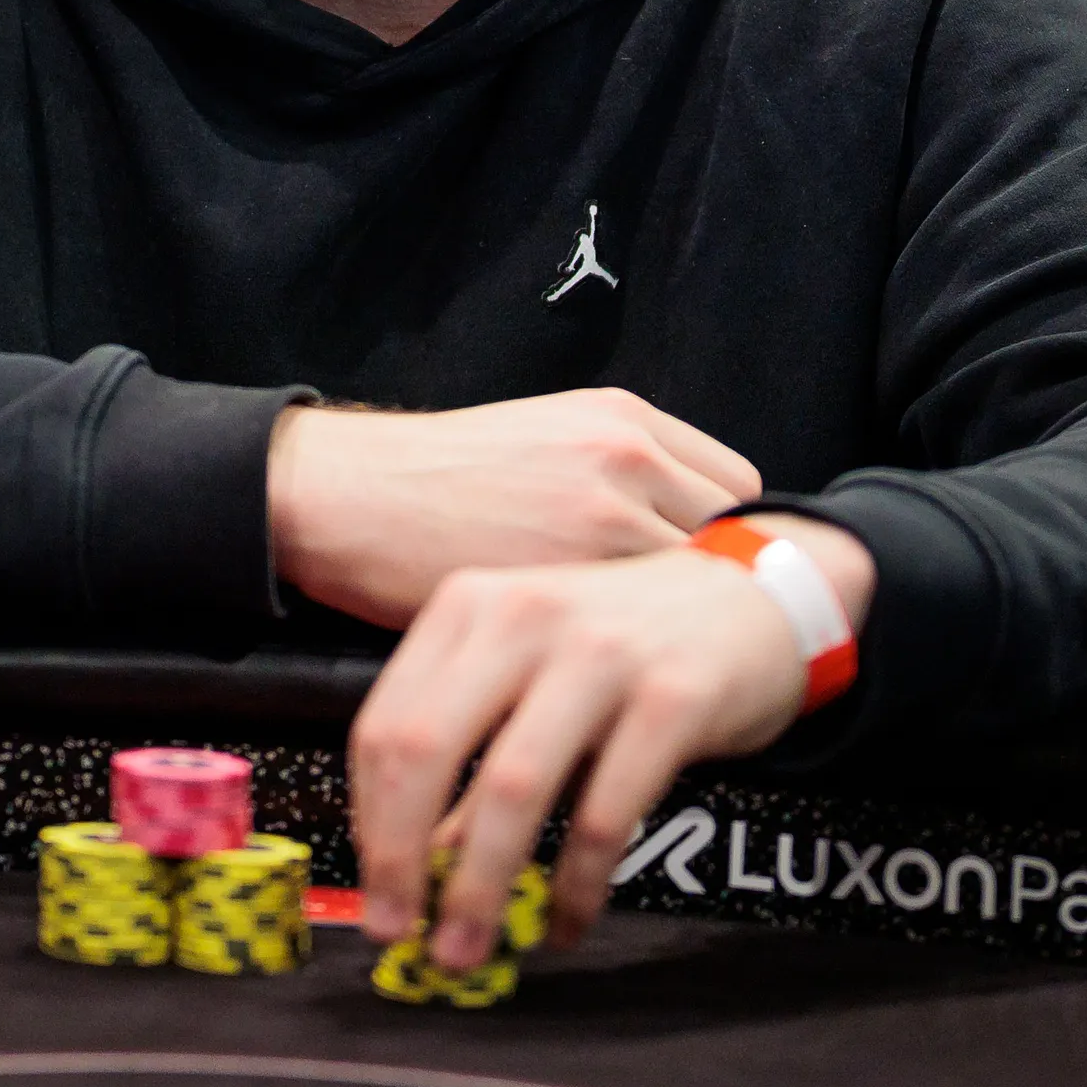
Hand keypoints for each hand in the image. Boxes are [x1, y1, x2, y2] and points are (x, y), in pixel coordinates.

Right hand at [268, 388, 761, 628]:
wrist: (351, 494)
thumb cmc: (436, 476)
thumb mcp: (545, 437)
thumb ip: (618, 470)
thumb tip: (674, 530)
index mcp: (623, 417)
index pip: (735, 484)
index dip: (723, 535)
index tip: (706, 572)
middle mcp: (626, 454)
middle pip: (730, 536)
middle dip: (714, 584)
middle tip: (688, 625)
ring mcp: (601, 514)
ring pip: (695, 589)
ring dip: (681, 625)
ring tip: (658, 657)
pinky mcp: (566, 577)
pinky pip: (641, 629)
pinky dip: (636, 654)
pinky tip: (614, 670)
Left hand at [349, 516, 875, 969]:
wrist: (753, 595)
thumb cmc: (626, 638)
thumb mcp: (531, 667)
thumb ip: (472, 748)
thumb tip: (417, 859)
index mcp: (473, 605)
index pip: (384, 721)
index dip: (368, 820)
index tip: (375, 888)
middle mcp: (525, 615)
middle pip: (426, 748)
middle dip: (400, 858)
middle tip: (399, 932)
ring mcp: (600, 653)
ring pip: (511, 789)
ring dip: (480, 887)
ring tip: (469, 947)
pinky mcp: (673, 698)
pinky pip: (604, 814)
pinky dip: (576, 886)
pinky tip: (567, 922)